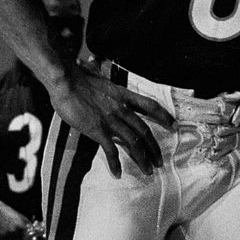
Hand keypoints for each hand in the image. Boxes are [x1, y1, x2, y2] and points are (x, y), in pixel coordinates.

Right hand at [48, 66, 169, 176]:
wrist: (65, 81)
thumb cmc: (75, 77)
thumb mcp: (94, 75)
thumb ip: (98, 76)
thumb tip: (91, 65)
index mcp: (122, 95)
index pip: (150, 105)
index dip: (164, 116)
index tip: (174, 125)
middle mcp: (121, 108)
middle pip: (144, 130)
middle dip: (154, 148)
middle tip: (159, 161)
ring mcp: (110, 120)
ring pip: (133, 142)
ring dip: (142, 159)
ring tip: (147, 171)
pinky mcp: (98, 130)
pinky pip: (110, 150)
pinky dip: (115, 163)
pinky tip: (117, 173)